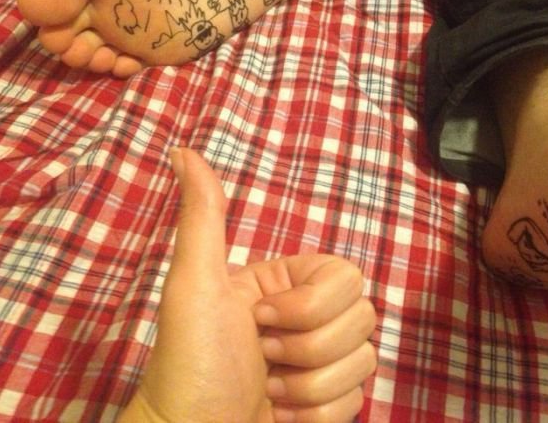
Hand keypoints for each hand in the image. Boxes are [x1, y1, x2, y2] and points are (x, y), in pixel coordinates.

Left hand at [118, 148, 376, 422]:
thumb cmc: (189, 362)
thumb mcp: (195, 284)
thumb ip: (203, 216)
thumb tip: (183, 151)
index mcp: (289, 283)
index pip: (348, 277)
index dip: (310, 306)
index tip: (262, 319)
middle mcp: (311, 317)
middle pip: (363, 319)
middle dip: (307, 349)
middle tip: (263, 357)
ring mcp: (324, 359)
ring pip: (364, 361)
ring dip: (308, 386)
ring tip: (268, 388)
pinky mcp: (331, 399)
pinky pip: (358, 399)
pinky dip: (315, 414)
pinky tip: (280, 412)